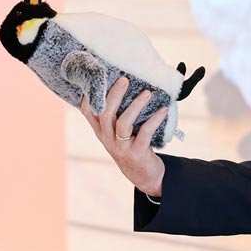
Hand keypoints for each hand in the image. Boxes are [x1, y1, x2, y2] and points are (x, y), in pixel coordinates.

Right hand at [80, 77, 167, 197]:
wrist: (144, 175)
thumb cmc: (132, 146)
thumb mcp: (118, 132)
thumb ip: (118, 113)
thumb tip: (128, 83)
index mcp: (101, 130)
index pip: (88, 110)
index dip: (90, 93)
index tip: (99, 75)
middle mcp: (106, 138)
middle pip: (105, 113)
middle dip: (114, 94)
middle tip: (124, 79)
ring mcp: (120, 147)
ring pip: (123, 123)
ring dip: (136, 105)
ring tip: (147, 93)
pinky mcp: (136, 153)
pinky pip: (144, 133)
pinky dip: (154, 119)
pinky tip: (163, 110)